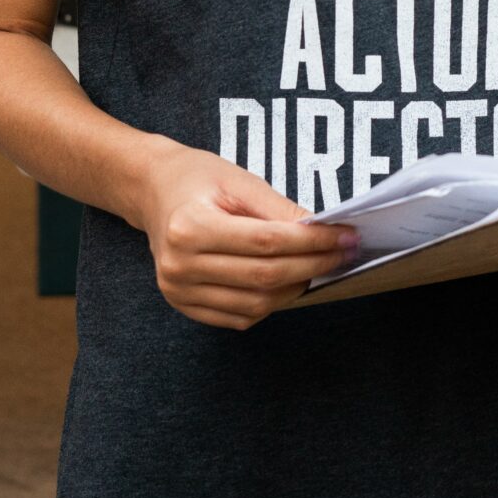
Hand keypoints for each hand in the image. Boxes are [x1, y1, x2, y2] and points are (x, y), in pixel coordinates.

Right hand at [138, 144, 358, 329]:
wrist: (153, 192)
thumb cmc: (198, 179)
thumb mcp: (239, 181)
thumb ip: (279, 209)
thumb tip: (321, 232)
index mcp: (190, 227)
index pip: (266, 242)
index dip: (312, 242)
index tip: (344, 236)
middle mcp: (180, 265)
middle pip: (263, 276)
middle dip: (312, 266)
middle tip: (344, 253)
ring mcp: (178, 291)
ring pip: (255, 304)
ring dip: (295, 288)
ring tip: (318, 267)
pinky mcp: (183, 305)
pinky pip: (238, 317)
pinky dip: (270, 304)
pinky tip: (288, 283)